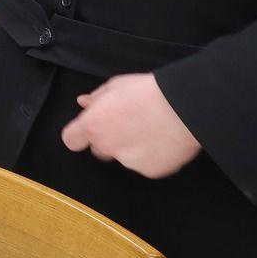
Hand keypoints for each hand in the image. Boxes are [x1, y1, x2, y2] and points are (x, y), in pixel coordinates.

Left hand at [61, 73, 201, 177]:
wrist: (185, 108)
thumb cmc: (148, 92)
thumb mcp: (116, 86)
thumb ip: (97, 98)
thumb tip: (84, 103)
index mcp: (93, 125)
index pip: (71, 140)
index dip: (78, 135)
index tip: (88, 130)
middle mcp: (107, 147)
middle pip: (99, 149)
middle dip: (108, 140)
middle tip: (128, 125)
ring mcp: (128, 162)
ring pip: (123, 157)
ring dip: (130, 148)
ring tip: (151, 129)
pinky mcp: (150, 171)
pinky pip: (145, 164)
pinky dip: (151, 156)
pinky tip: (163, 140)